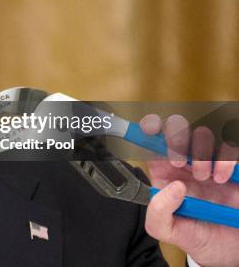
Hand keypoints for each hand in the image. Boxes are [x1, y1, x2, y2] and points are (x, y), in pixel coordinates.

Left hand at [140, 114, 238, 266]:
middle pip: (177, 129)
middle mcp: (185, 163)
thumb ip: (158, 213)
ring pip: (202, 133)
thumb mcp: (168, 230)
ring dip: (201, 152)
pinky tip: (222, 179)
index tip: (151, 129)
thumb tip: (173, 187)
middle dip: (176, 138)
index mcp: (164, 172)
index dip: (149, 128)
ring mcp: (210, 162)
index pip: (151, 141)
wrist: (229, 250)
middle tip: (179, 161)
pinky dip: (225, 160)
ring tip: (204, 178)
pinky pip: (229, 148)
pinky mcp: (231, 167)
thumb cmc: (197, 236)